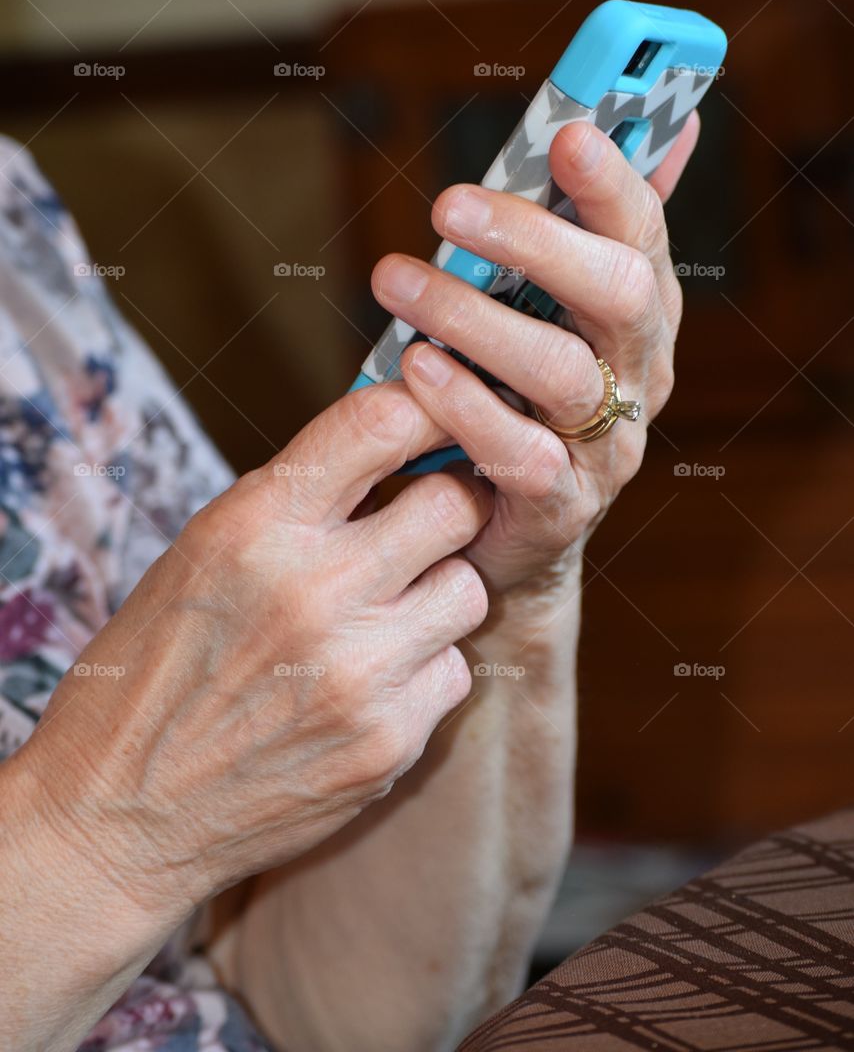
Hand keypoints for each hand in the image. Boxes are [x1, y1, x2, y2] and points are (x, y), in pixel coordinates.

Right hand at [18, 384, 491, 919]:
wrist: (119, 815)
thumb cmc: (156, 666)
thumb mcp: (203, 551)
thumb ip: (300, 496)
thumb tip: (399, 437)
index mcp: (254, 525)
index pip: (383, 421)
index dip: (427, 410)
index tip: (441, 418)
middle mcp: (313, 590)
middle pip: (458, 503)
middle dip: (451, 503)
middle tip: (429, 519)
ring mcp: (358, 673)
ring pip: (468, 588)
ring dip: (438, 589)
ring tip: (386, 610)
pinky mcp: (388, 742)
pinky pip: (453, 670)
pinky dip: (423, 669)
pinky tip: (370, 682)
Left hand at [371, 114, 699, 597]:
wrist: (512, 532)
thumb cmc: (527, 398)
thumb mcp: (564, 308)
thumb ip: (601, 222)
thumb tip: (672, 123)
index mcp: (642, 310)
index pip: (643, 233)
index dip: (612, 184)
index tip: (566, 134)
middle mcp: (640, 372)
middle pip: (616, 293)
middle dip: (536, 240)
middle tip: (446, 204)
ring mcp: (607, 444)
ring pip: (560, 372)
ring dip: (473, 319)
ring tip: (394, 282)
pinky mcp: (562, 505)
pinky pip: (521, 455)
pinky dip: (464, 407)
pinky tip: (414, 370)